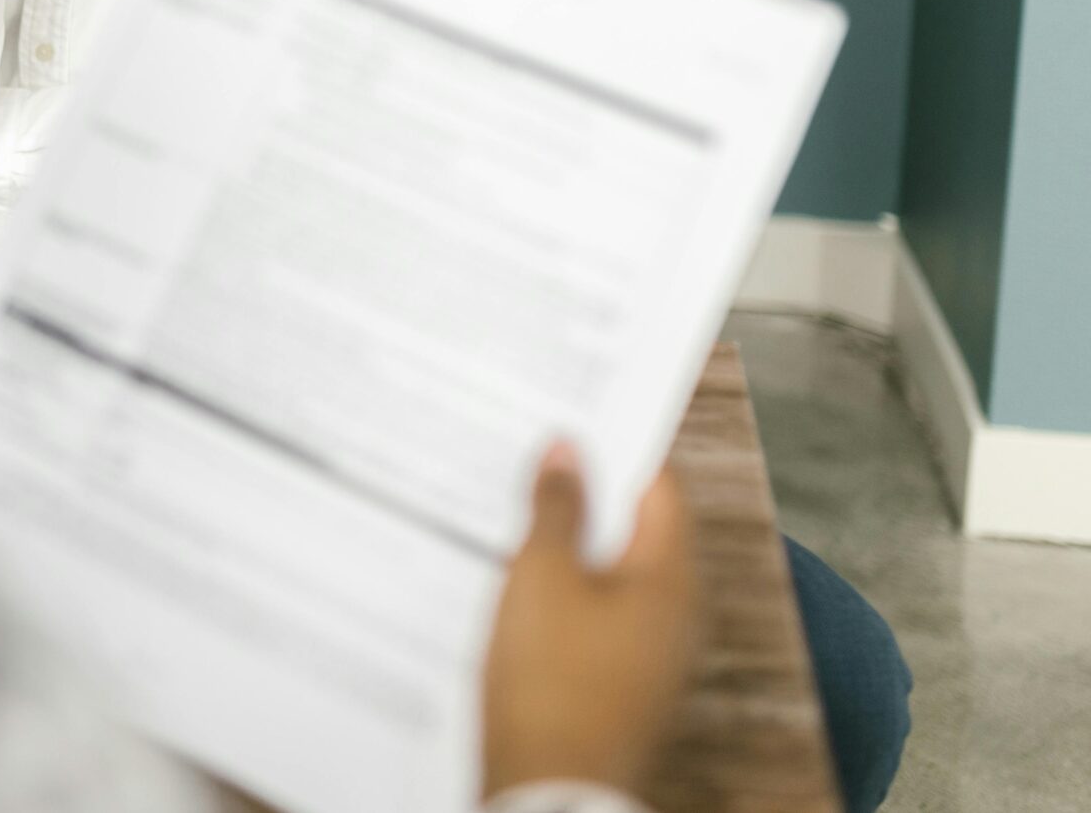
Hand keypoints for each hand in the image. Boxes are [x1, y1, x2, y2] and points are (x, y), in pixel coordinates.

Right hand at [482, 447, 699, 799]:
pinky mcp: (622, 684)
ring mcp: (653, 654)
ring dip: (572, 541)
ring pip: (615, 572)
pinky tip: (519, 582)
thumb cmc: (551, 684)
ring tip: (515, 511)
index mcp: (672, 577)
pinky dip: (567, 588)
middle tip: (536, 455)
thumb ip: (555, 507)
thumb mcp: (540, 576)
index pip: (658, 487)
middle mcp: (677, 613)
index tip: (576, 416)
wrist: (551, 791)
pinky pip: (600, 615)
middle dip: (587, 492)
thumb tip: (567, 451)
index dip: (617, 445)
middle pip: (638, 529)